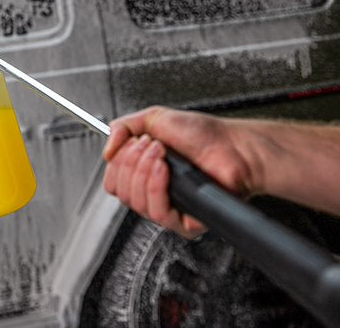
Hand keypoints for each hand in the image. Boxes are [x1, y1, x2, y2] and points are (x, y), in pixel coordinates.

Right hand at [102, 106, 264, 237]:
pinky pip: (157, 212)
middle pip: (120, 191)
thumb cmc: (205, 134)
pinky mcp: (183, 221)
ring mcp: (168, 207)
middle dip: (132, 162)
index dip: (118, 163)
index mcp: (144, 173)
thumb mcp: (155, 118)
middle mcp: (153, 192)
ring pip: (135, 202)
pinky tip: (165, 170)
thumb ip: (123, 128)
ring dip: (145, 172)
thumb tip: (106, 149)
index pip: (113, 181)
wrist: (233, 146)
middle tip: (151, 145)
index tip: (133, 143)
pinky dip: (157, 187)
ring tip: (162, 153)